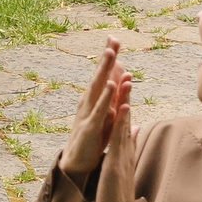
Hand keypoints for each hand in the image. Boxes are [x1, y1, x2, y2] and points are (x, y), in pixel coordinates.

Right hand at [60, 36, 132, 184]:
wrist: (77, 162)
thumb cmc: (93, 137)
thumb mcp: (107, 115)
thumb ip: (115, 98)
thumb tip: (124, 81)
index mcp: (94, 99)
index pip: (103, 75)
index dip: (108, 58)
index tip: (114, 38)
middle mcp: (88, 102)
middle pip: (99, 76)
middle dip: (106, 57)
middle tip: (112, 38)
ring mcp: (88, 113)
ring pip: (97, 88)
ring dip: (104, 70)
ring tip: (111, 54)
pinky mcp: (90, 126)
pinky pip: (99, 109)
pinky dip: (105, 96)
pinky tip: (111, 85)